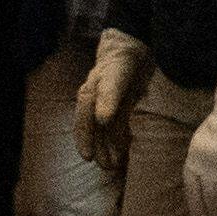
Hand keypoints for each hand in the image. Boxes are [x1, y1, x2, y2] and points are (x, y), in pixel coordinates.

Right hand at [75, 31, 150, 168]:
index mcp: (90, 93)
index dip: (85, 139)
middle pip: (93, 129)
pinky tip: (122, 153)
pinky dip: (118, 140)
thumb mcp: (116, 76)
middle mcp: (94, 101)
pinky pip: (115, 127)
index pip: (84, 120)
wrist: (132, 48)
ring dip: (108, 148)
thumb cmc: (122, 61)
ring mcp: (106, 104)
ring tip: (112, 166)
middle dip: (97, 149)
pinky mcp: (118, 107)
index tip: (87, 158)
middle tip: (105, 167)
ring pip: (104, 131)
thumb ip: (109, 96)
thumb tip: (101, 120)